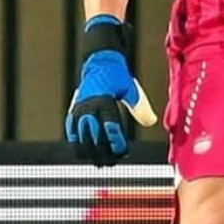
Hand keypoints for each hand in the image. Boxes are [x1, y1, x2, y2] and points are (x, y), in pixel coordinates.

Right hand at [65, 16, 157, 166]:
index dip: (116, 143)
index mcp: (103, 100)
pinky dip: (77, 144)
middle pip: (94, 137)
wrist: (99, 60)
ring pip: (80, 138)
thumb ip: (140, 106)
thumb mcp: (131, 88)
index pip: (110, 128)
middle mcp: (88, 106)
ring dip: (90, 152)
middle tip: (112, 163)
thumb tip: (151, 122)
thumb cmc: (117, 75)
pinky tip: (86, 153)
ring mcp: (78, 109)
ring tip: (100, 162)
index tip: (123, 151)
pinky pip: (71, 132)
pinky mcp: (73, 110)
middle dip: (102, 152)